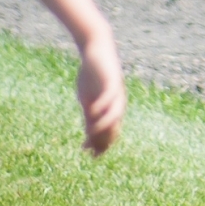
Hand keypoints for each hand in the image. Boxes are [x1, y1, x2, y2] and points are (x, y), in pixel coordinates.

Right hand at [76, 35, 125, 155]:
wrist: (96, 51)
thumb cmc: (92, 76)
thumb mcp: (88, 99)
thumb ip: (89, 114)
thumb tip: (88, 133)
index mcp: (111, 108)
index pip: (109, 131)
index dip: (100, 143)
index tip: (88, 154)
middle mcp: (116, 102)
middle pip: (113, 125)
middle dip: (104, 139)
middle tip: (93, 153)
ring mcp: (115, 92)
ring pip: (114, 113)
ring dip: (104, 125)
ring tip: (92, 135)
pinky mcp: (112, 80)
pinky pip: (110, 95)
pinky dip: (103, 105)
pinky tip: (93, 112)